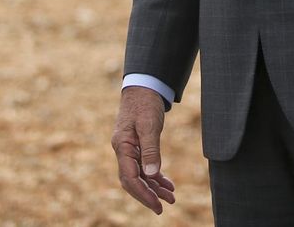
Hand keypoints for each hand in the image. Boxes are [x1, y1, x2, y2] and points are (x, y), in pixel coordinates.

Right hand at [112, 86, 177, 214]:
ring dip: (154, 187)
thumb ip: (150, 149)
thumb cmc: (145, 103)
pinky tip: (167, 184)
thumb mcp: (150, 125)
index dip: (143, 193)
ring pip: (140, 175)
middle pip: (132, 181)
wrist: (143, 87)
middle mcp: (123, 151)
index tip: (157, 205)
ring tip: (171, 197)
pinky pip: (144, 167)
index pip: (130, 177)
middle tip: (164, 207)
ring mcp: (129, 150)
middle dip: (147, 195)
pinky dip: (155, 176)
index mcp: (122, 147)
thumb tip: (152, 174)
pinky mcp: (137, 147)